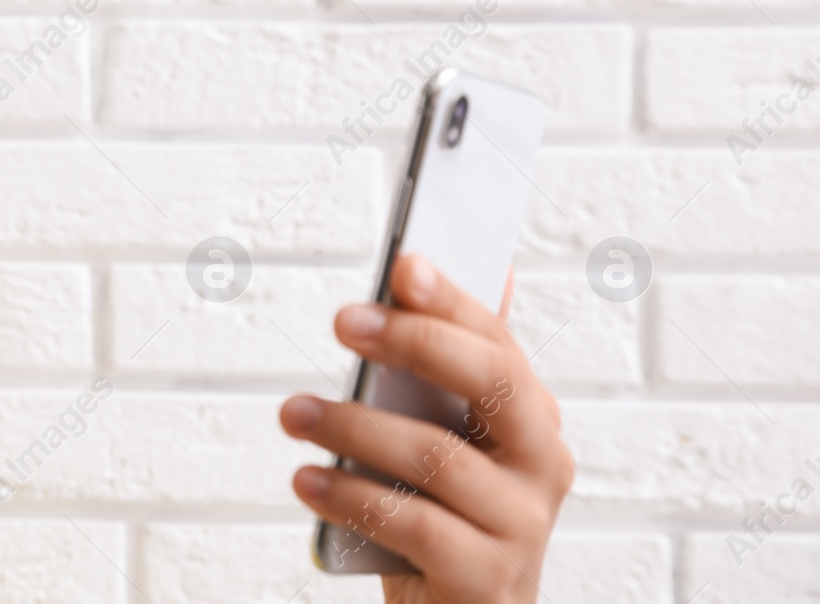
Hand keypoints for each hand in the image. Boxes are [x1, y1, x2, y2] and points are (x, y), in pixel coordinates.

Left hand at [278, 255, 574, 603]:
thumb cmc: (445, 517)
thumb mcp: (443, 438)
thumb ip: (437, 366)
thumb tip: (421, 265)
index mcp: (532, 417)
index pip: (496, 342)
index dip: (451, 300)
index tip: (403, 265)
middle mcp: (543, 464)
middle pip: (491, 382)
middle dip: (414, 341)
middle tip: (342, 322)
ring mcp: (522, 526)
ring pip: (438, 456)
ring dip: (353, 426)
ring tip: (293, 413)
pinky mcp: (488, 580)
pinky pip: (416, 527)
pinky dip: (352, 497)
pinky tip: (307, 480)